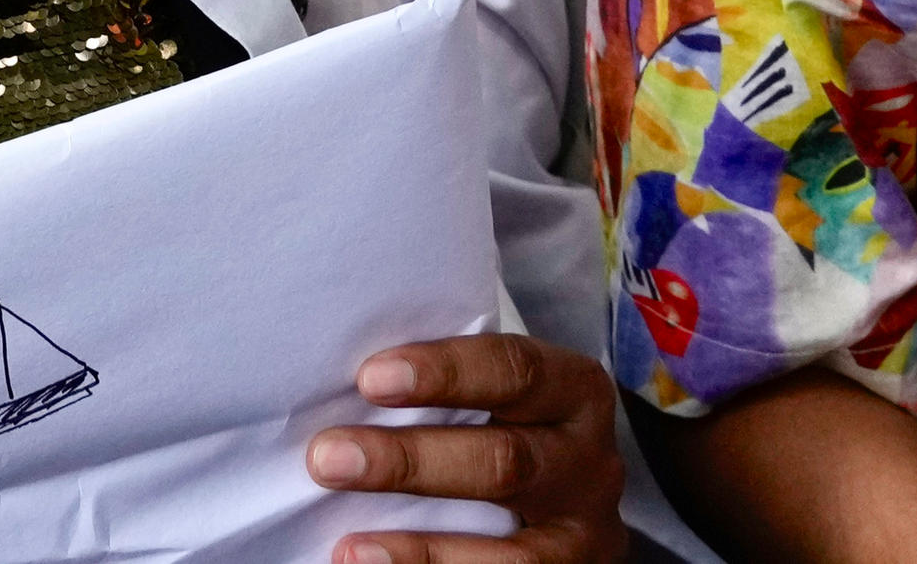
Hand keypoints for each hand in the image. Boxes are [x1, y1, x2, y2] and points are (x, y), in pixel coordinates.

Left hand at [307, 334, 628, 563]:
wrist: (575, 517)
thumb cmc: (512, 435)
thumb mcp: (505, 403)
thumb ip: (449, 395)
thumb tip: (341, 395)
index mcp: (573, 393)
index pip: (515, 370)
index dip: (444, 372)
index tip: (370, 378)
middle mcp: (589, 465)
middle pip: (505, 462)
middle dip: (410, 461)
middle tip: (328, 458)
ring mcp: (582, 537)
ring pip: (512, 553)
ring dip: (422, 551)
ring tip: (349, 550)